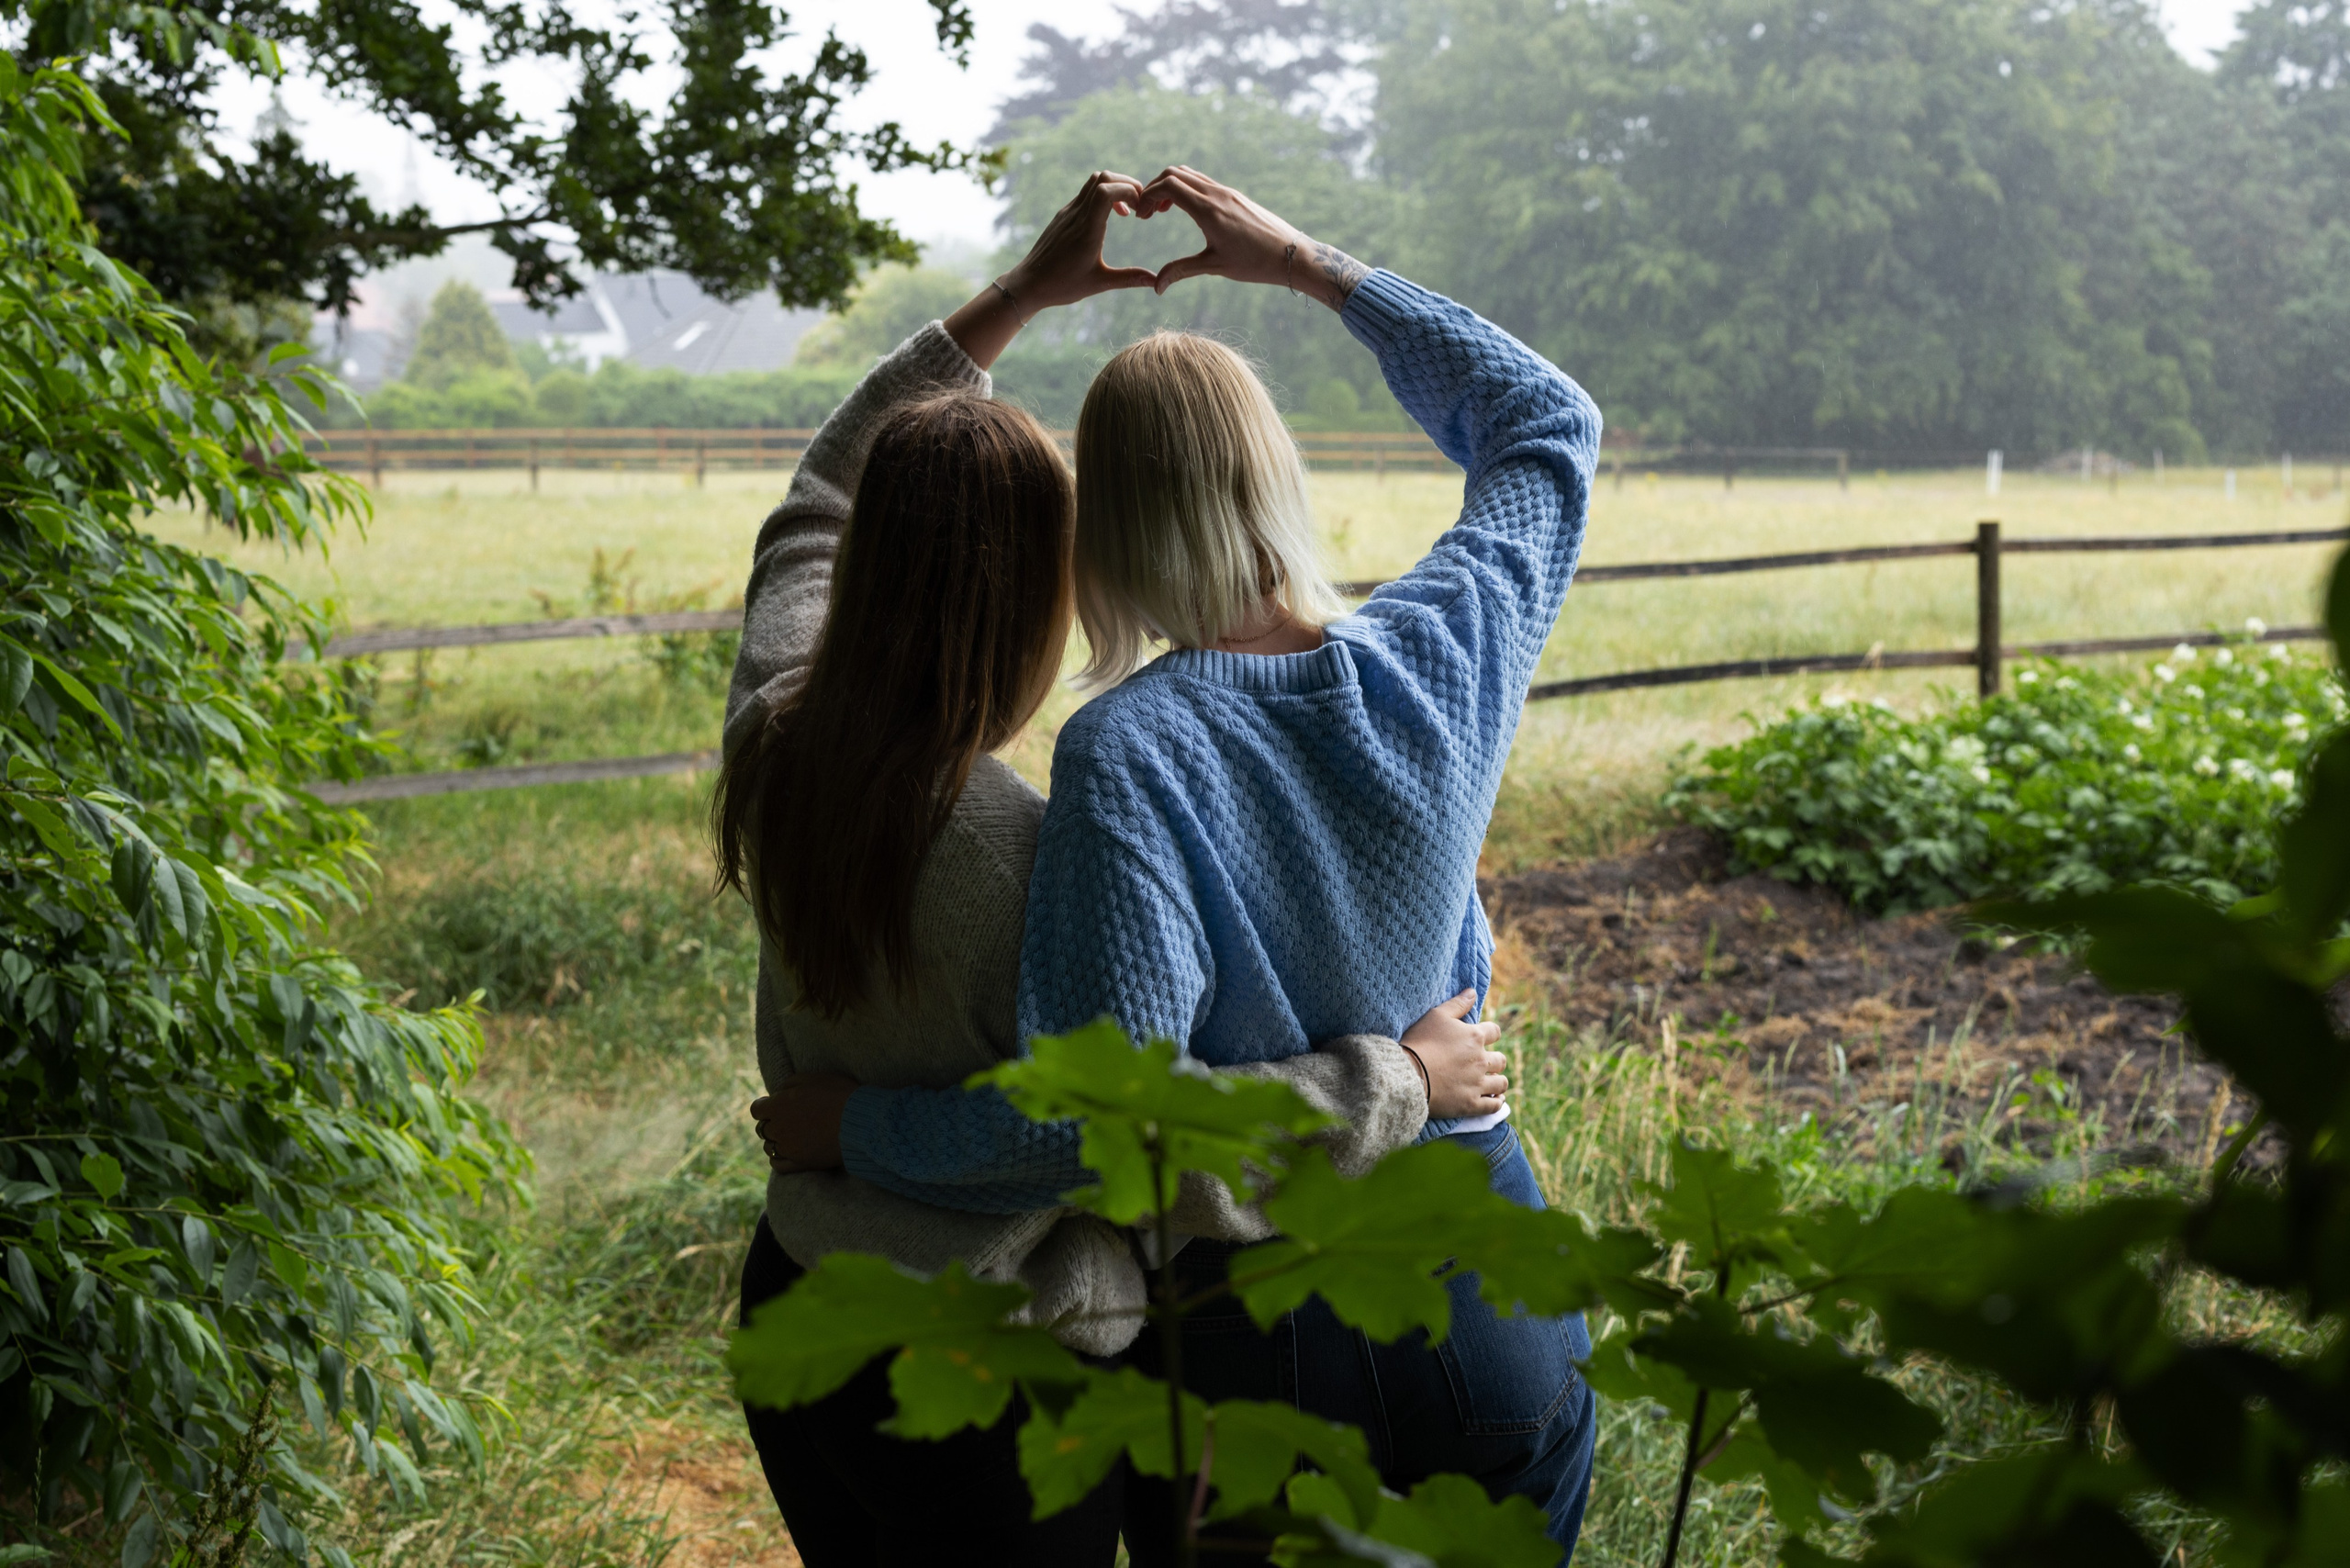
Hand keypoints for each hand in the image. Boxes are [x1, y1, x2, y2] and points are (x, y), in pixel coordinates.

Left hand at [749, 1074, 857, 1171]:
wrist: (861, 1122)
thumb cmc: (839, 1095)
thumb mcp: (813, 1078)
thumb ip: (789, 1084)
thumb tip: (778, 1093)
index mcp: (778, 1106)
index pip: (757, 1109)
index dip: (765, 1106)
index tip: (775, 1105)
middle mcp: (779, 1128)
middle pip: (763, 1129)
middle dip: (772, 1123)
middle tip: (788, 1119)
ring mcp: (788, 1148)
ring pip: (769, 1147)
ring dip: (776, 1141)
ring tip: (791, 1136)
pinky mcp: (800, 1164)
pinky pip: (778, 1165)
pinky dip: (778, 1159)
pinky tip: (787, 1153)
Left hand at [998, 170, 1160, 313]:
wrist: (1029, 284)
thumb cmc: (1063, 286)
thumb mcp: (1099, 283)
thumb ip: (1129, 279)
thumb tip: (1156, 281)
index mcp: (1087, 229)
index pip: (1107, 190)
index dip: (1129, 191)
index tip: (1140, 210)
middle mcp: (1076, 215)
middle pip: (1103, 177)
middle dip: (1127, 185)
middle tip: (1139, 206)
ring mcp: (1068, 212)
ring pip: (1093, 181)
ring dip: (1114, 187)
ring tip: (1126, 211)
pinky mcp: (1063, 215)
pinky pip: (1085, 193)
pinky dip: (1102, 196)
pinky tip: (1109, 217)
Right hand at [1132, 165, 1368, 307]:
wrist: (1291, 254)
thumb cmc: (1255, 263)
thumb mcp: (1214, 267)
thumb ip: (1181, 271)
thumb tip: (1156, 288)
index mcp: (1208, 209)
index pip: (1168, 186)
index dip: (1148, 197)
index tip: (1141, 217)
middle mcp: (1217, 194)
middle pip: (1174, 174)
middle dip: (1154, 189)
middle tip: (1148, 214)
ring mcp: (1227, 191)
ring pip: (1189, 174)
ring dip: (1170, 186)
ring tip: (1164, 211)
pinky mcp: (1235, 195)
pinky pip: (1204, 181)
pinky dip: (1187, 188)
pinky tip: (1186, 210)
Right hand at [1400, 990, 1507, 1119]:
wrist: (1406, 1074)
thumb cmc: (1419, 1042)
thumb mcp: (1436, 1015)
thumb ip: (1457, 1004)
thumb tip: (1472, 991)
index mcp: (1475, 1037)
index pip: (1495, 1032)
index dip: (1490, 1034)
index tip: (1482, 1038)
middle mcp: (1481, 1060)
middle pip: (1500, 1059)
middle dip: (1494, 1060)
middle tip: (1483, 1063)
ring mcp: (1478, 1084)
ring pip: (1501, 1083)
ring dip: (1498, 1081)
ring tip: (1491, 1082)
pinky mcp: (1471, 1104)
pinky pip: (1494, 1105)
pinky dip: (1497, 1102)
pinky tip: (1495, 1099)